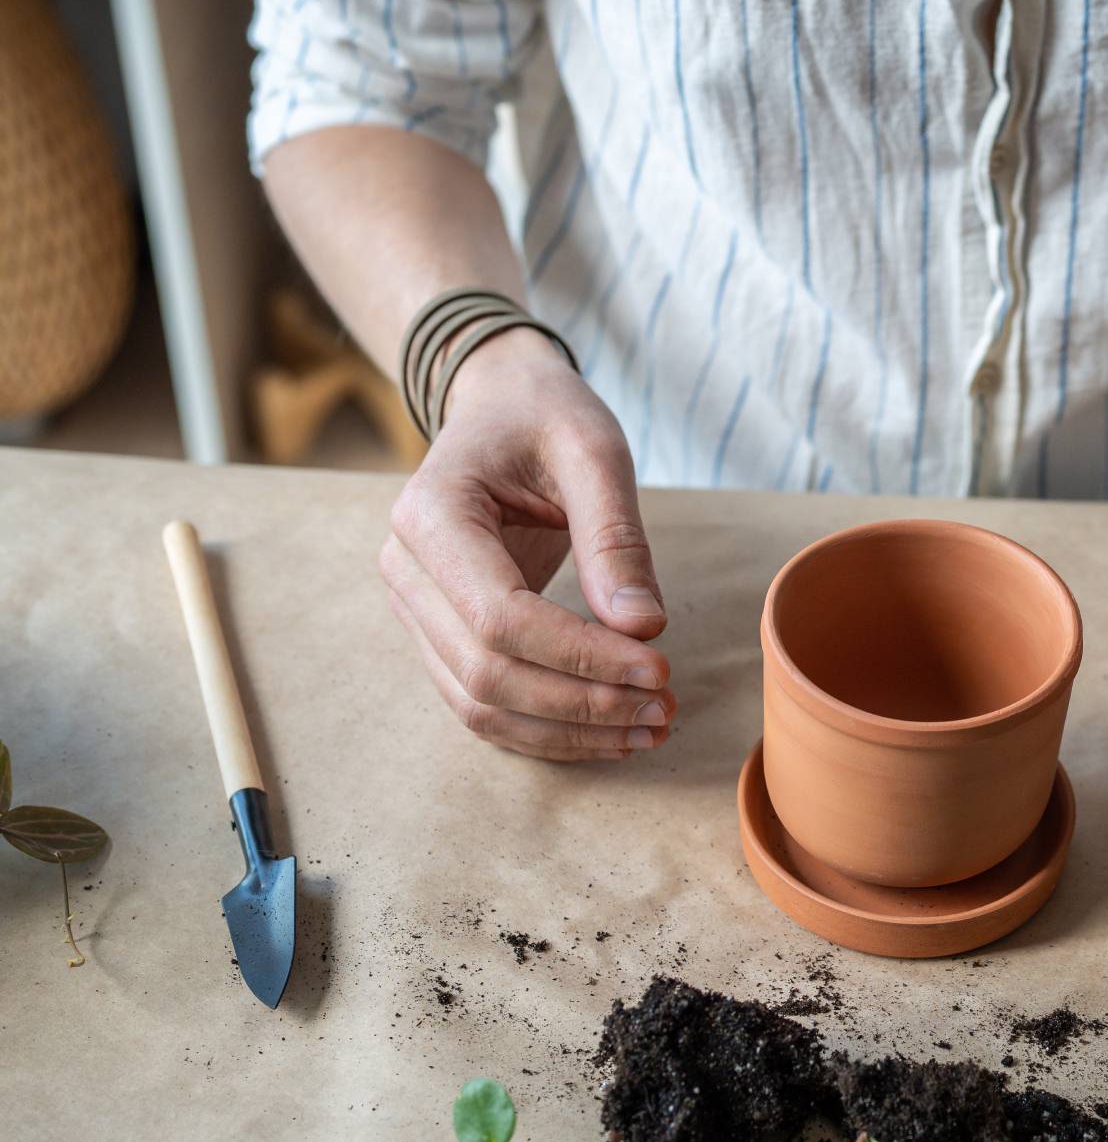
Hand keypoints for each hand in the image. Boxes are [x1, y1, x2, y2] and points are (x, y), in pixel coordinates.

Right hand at [379, 328, 674, 760]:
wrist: (503, 408)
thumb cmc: (545, 418)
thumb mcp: (594, 452)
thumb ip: (616, 538)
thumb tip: (644, 628)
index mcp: (431, 514)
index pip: (501, 618)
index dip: (582, 656)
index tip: (660, 669)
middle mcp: (407, 571)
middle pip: (488, 673)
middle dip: (583, 703)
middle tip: (667, 710)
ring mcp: (415, 610)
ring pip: (481, 705)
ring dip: (569, 733)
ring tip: (650, 729)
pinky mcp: (438, 635)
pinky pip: (484, 705)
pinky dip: (548, 731)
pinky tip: (613, 732)